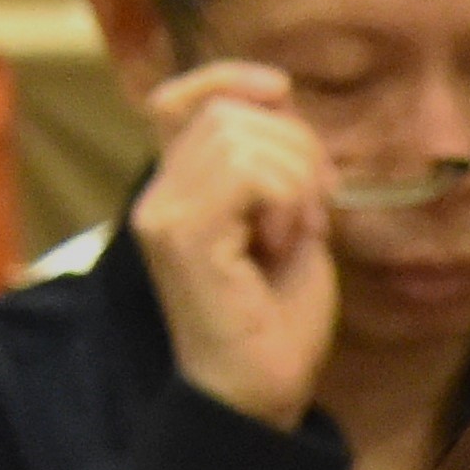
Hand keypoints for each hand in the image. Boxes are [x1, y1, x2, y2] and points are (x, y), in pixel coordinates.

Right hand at [130, 59, 340, 428]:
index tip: (281, 93)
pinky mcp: (180, 234)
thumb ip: (272, 159)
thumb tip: (275, 95)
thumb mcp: (288, 217)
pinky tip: (284, 247)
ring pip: (242, 137)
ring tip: (296, 235)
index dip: (233, 79)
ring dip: (297, 182)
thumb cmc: (278, 315)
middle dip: (297, 149)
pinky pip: (251, 175)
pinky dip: (289, 203)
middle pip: (230, 112)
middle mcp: (158, 193)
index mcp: (178, 185)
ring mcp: (162, 212)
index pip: (182, 96)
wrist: (264, 390)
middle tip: (312, 213)